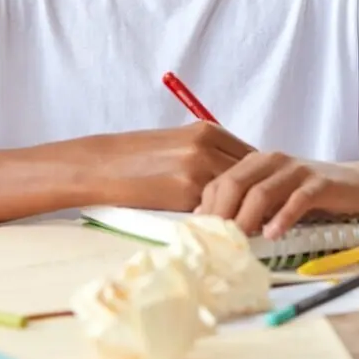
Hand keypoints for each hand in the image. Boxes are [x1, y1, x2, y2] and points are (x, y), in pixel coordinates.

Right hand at [84, 122, 255, 211]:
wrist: (101, 166)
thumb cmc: (136, 157)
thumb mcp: (179, 143)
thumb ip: (209, 153)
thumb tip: (238, 178)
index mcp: (207, 130)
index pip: (251, 156)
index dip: (257, 178)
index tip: (257, 195)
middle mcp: (207, 146)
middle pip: (250, 174)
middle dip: (253, 194)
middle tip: (255, 214)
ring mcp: (198, 168)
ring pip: (236, 192)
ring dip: (240, 208)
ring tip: (239, 223)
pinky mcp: (186, 192)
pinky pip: (215, 208)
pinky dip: (219, 217)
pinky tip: (217, 227)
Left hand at [195, 152, 358, 238]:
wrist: (358, 184)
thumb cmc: (310, 194)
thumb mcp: (274, 195)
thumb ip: (244, 202)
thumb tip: (206, 220)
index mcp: (256, 162)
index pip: (219, 182)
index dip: (207, 209)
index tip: (200, 237)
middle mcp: (273, 160)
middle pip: (235, 184)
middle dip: (221, 215)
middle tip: (214, 244)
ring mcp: (297, 170)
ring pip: (262, 192)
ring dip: (246, 220)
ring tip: (239, 243)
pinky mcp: (320, 183)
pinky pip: (297, 200)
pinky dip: (282, 218)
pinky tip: (274, 235)